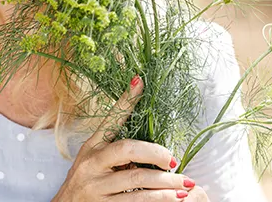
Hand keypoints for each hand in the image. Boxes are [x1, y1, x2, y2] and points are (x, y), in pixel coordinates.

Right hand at [52, 75, 198, 200]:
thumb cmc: (85, 184)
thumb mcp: (94, 162)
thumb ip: (116, 151)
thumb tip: (150, 141)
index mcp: (91, 147)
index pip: (110, 120)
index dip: (125, 101)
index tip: (140, 81)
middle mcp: (91, 164)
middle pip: (127, 149)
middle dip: (156, 152)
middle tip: (174, 160)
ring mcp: (95, 187)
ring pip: (137, 179)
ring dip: (166, 183)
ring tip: (186, 185)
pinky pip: (135, 201)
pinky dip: (157, 200)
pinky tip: (172, 199)